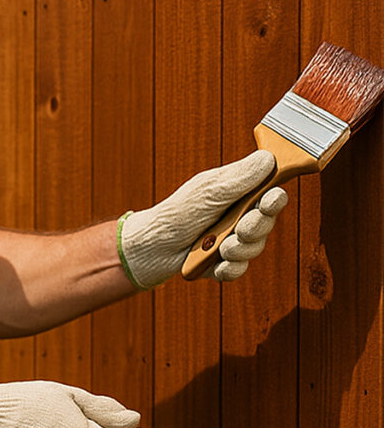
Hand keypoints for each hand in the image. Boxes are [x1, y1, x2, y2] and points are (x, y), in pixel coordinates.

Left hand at [118, 151, 287, 287]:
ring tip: (219, 246)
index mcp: (237, 193)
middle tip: (240, 228)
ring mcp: (232, 240)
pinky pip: (238, 269)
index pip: (269, 194)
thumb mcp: (209, 190)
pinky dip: (228, 267)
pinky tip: (215, 262)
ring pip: (254, 248)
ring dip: (238, 249)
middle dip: (254, 227)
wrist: (153, 246)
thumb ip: (240, 177)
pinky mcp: (224, 263)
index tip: (272, 199)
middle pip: (266, 223)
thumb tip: (268, 159)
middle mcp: (238, 216)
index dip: (274, 199)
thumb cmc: (178, 212)